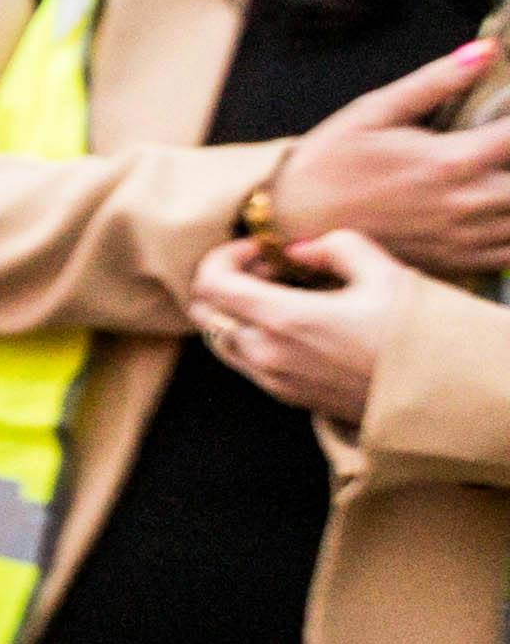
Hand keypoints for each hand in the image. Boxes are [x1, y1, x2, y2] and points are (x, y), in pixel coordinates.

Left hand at [191, 226, 415, 432]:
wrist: (439, 396)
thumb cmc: (414, 333)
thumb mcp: (383, 272)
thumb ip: (334, 246)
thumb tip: (298, 251)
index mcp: (283, 321)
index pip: (210, 284)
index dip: (224, 256)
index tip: (259, 248)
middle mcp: (267, 355)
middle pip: (205, 313)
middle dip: (225, 281)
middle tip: (269, 268)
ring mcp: (273, 380)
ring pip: (221, 339)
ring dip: (237, 311)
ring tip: (285, 293)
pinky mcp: (287, 396)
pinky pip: (245, 362)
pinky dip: (252, 335)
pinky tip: (296, 322)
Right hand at [270, 42, 509, 278]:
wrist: (292, 223)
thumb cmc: (327, 164)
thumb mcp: (373, 111)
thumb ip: (436, 82)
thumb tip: (485, 51)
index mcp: (450, 160)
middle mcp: (464, 203)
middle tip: (504, 148)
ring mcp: (462, 238)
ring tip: (503, 175)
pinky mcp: (453, 263)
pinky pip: (507, 255)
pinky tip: (499, 211)